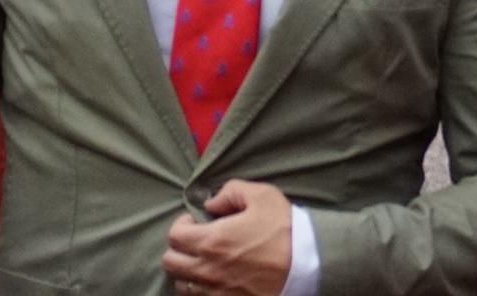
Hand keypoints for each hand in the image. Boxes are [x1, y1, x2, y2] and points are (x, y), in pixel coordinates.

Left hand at [163, 180, 292, 295]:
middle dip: (179, 248)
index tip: (195, 221)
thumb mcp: (262, 196)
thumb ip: (231, 191)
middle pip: (170, 262)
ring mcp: (216, 290)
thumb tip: (212, 202)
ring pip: (181, 284)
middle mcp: (207, 269)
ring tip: (204, 261)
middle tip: (196, 240)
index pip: (174, 235)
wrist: (306, 265)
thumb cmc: (284, 229)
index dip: (182, 224)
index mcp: (212, 240)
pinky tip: (215, 279)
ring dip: (187, 271)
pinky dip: (200, 290)